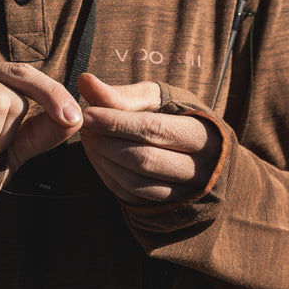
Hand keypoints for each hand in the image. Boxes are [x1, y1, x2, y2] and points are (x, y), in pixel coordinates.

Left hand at [77, 72, 222, 205]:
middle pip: (144, 158)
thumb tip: (84, 80)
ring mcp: (187, 194)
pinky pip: (132, 196)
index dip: (117, 123)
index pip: (154, 129)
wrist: (202, 152)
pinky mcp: (168, 208)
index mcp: (204, 134)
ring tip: (88, 140)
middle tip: (84, 127)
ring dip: (104, 161)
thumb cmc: (175, 116)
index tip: (88, 114)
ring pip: (136, 182)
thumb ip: (122, 94)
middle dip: (107, 142)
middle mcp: (202, 169)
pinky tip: (96, 157)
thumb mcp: (157, 99)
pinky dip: (108, 176)